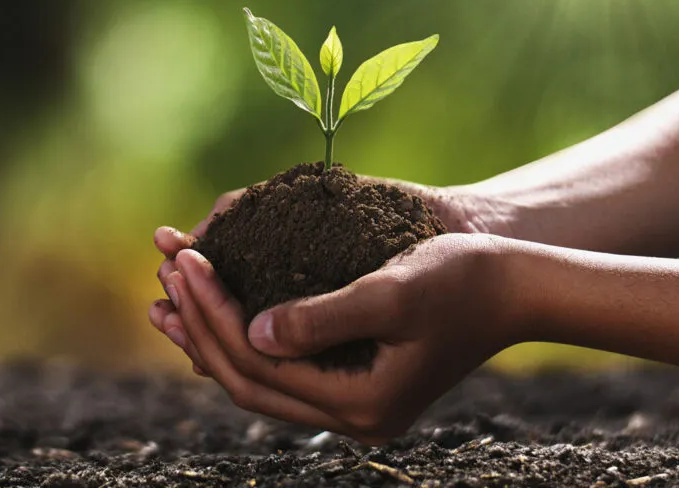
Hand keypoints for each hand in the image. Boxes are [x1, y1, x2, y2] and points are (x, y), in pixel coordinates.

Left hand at [152, 233, 522, 443]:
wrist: (513, 287)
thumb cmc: (461, 280)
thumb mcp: (392, 291)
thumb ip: (321, 317)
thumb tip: (252, 332)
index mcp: (359, 403)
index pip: (259, 362)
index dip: (213, 312)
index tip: (186, 260)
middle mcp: (350, 417)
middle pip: (249, 378)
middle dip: (199, 325)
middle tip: (165, 273)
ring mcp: (351, 404)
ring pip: (259, 377)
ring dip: (211, 335)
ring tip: (168, 298)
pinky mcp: (352, 381)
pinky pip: (280, 367)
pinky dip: (242, 337)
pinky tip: (218, 310)